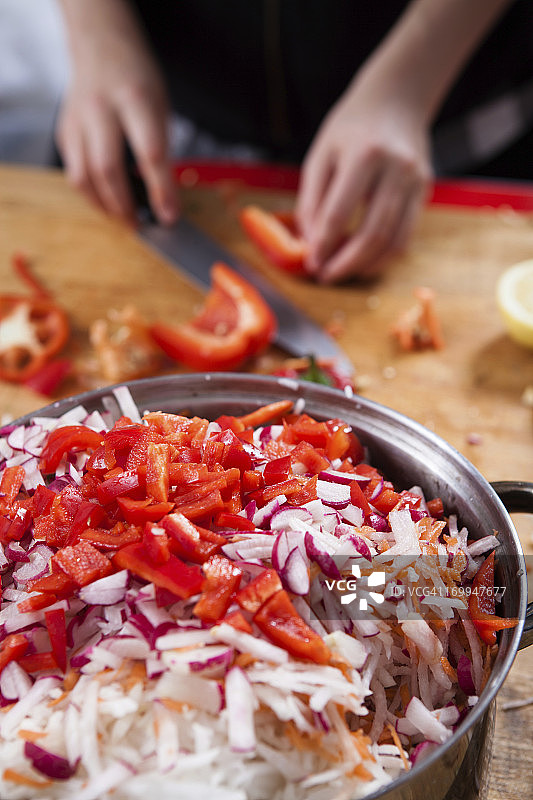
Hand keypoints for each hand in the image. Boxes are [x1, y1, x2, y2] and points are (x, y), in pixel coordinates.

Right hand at [56, 1, 177, 225]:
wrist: (101, 45)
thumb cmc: (137, 80)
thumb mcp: (161, 107)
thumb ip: (163, 151)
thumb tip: (167, 202)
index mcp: (135, 98)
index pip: (149, 152)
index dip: (161, 190)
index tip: (170, 217)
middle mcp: (101, 107)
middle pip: (107, 167)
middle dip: (125, 205)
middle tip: (140, 225)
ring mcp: (77, 119)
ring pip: (83, 175)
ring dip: (104, 205)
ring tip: (123, 218)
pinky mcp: (65, 131)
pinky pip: (74, 172)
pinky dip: (91, 194)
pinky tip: (108, 201)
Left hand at [296, 75, 431, 282]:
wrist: (396, 98)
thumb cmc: (351, 128)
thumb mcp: (321, 155)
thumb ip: (311, 200)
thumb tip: (310, 244)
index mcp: (364, 154)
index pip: (341, 212)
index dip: (324, 244)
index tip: (311, 263)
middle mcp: (396, 168)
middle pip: (372, 233)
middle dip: (346, 263)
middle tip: (326, 276)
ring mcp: (416, 181)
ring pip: (393, 241)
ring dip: (366, 265)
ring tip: (343, 273)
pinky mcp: (425, 190)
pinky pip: (407, 236)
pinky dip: (385, 256)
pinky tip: (364, 261)